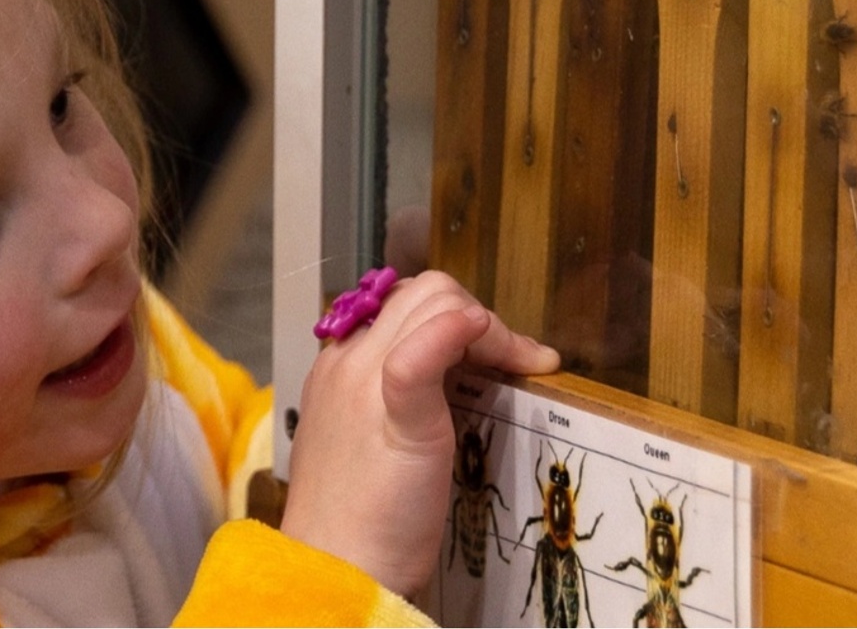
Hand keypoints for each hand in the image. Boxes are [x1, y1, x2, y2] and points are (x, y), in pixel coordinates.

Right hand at [279, 271, 557, 596]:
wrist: (336, 564)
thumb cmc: (357, 518)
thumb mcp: (372, 440)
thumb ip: (397, 399)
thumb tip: (447, 376)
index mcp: (336, 367)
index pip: (398, 304)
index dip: (450, 317)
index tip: (487, 357)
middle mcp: (347, 361)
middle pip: (421, 293)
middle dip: (478, 316)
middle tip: (514, 361)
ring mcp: (367, 381)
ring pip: (431, 301)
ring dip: (489, 326)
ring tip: (520, 366)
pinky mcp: (399, 412)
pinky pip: (424, 347)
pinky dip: (461, 331)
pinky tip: (503, 351)